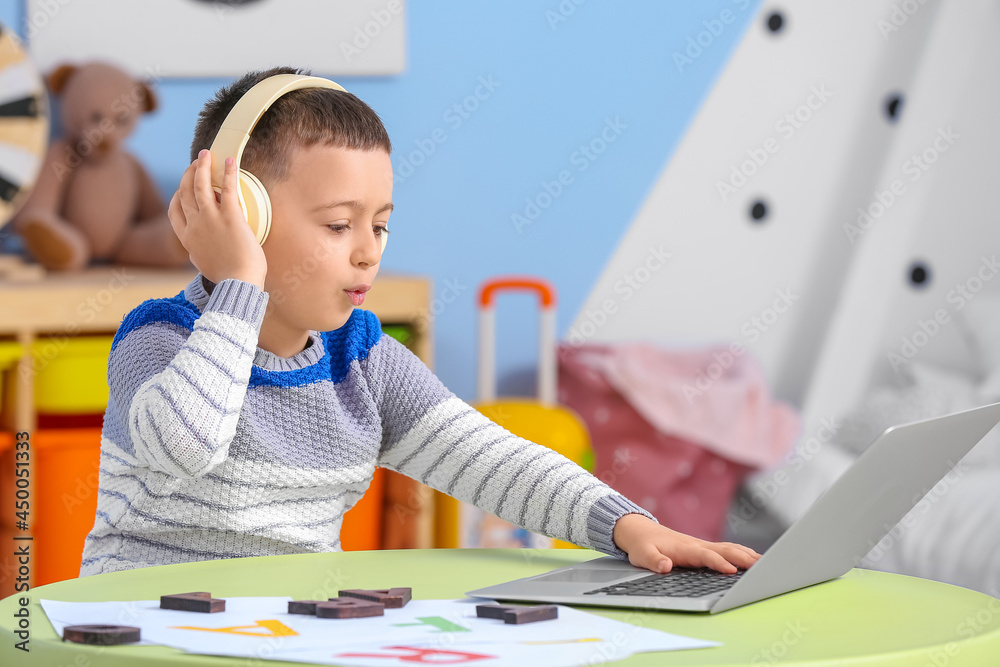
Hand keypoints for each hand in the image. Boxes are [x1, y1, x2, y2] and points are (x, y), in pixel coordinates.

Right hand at [168, 149, 266, 288]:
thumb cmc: (226, 276)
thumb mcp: (203, 264)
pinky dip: (228, 172)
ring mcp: (210, 219)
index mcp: (186, 238)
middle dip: (188, 174)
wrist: (238, 283)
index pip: (174, 210)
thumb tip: (196, 248)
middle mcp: (194, 225)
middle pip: (185, 192)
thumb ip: (198, 251)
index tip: (182, 186)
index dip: (177, 194)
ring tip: (206, 155)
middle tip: (196, 163)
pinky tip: (230, 161)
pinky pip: (226, 188)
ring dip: (202, 167)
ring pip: (200, 185)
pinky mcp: (229, 215)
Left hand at [612, 513, 760, 573]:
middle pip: (724, 550)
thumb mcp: (642, 554)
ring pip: (728, 548)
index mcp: (685, 548)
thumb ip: (653, 560)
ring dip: (746, 555)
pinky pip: (726, 550)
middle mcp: (697, 545)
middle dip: (742, 558)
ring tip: (765, 564)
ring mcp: (702, 545)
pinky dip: (742, 554)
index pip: (705, 555)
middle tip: (762, 567)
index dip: (719, 563)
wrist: (640, 531)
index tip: (732, 571)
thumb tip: (665, 565)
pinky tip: (753, 559)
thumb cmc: (642, 545)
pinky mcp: (703, 548)